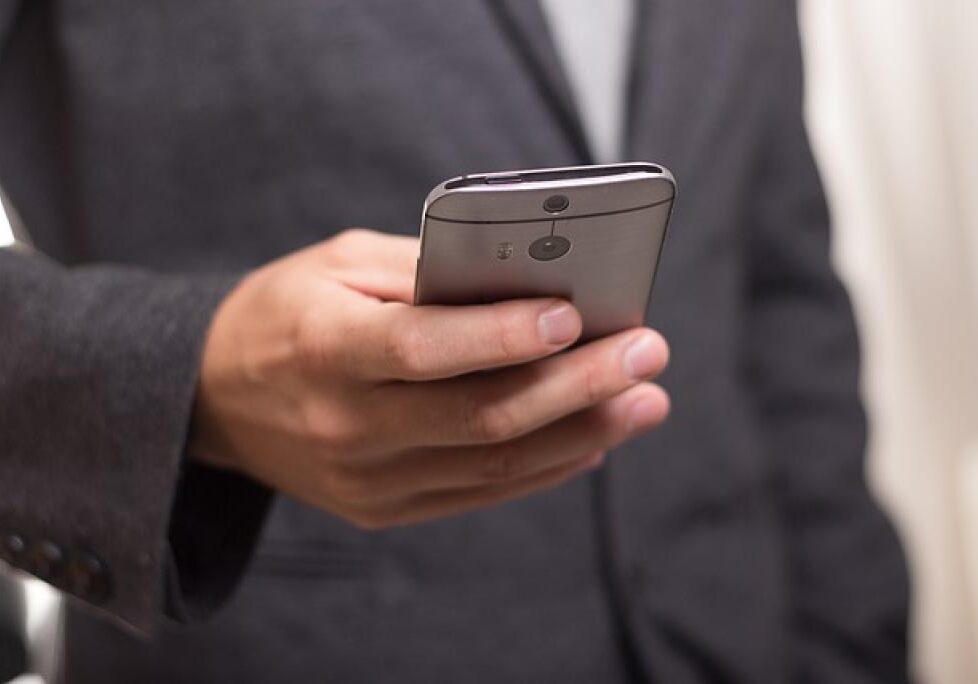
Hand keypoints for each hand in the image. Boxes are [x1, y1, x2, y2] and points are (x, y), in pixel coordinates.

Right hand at [191, 229, 669, 528]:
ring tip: (644, 400)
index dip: (502, 336)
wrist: (215, 399)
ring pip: (495, 465)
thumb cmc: (286, 312)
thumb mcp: (339, 263)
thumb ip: (425, 269)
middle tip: (647, 352)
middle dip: (577, 385)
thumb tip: (525, 280)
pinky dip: (545, 466)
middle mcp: (347, 425)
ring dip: (581, 432)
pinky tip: (593, 438)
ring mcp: (367, 480)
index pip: (424, 349)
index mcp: (326, 348)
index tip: (575, 314)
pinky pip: (480, 494)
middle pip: (481, 416)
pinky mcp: (384, 508)